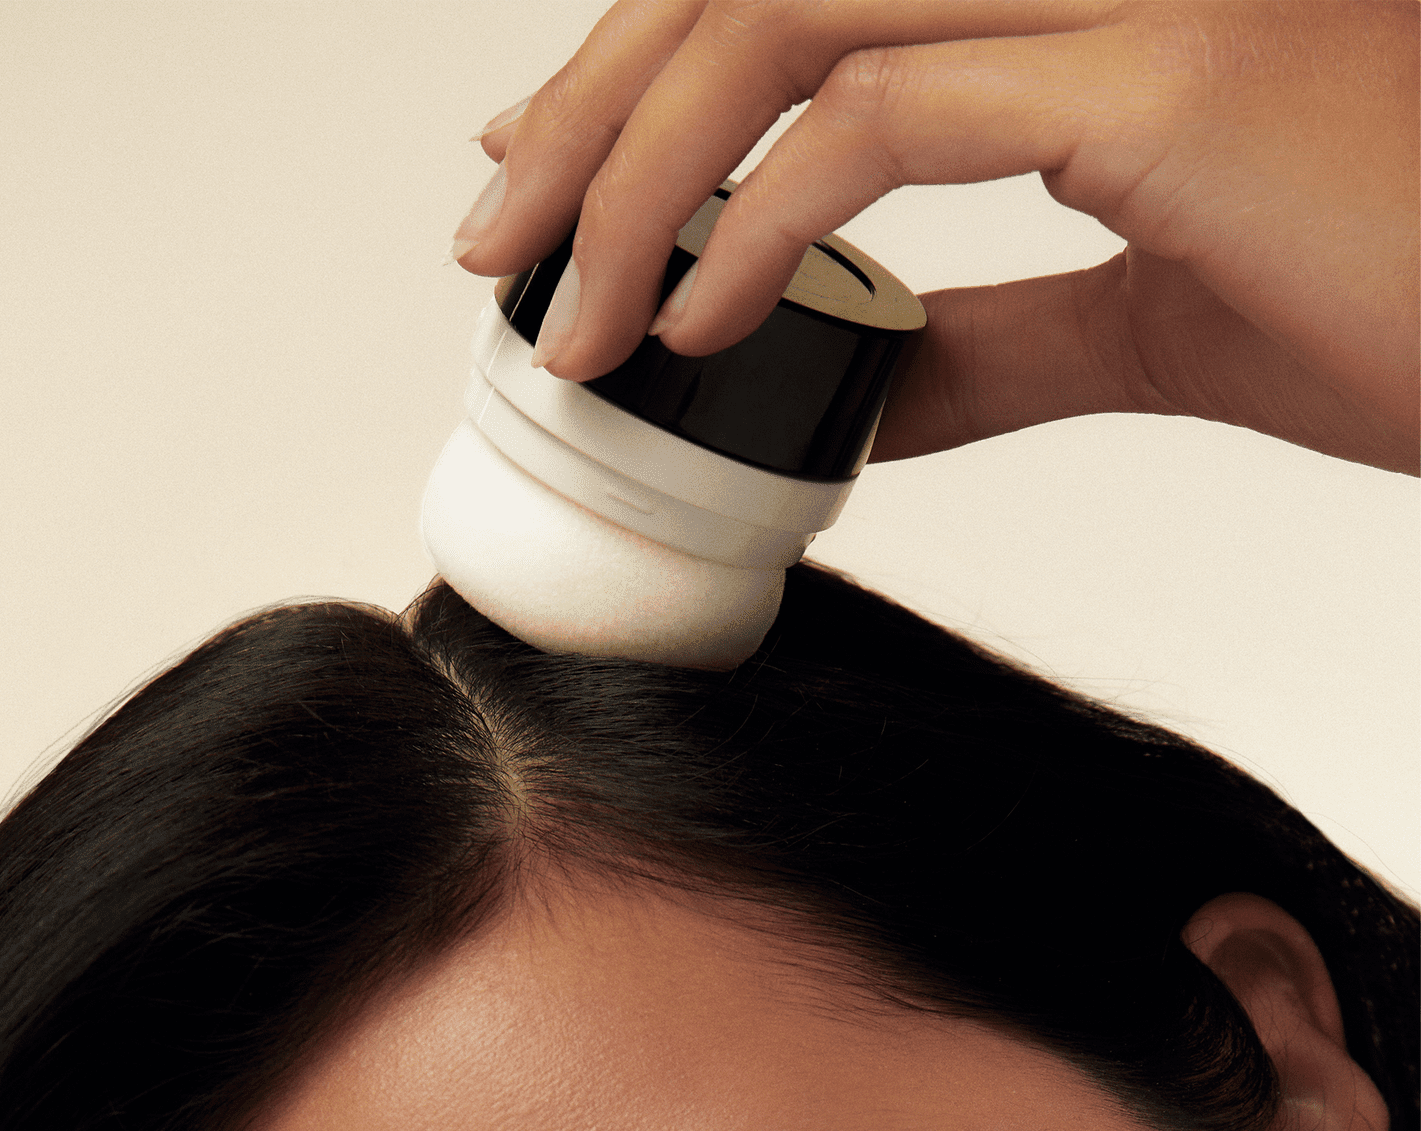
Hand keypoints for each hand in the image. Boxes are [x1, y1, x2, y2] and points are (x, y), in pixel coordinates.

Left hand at [454, 0, 1418, 474]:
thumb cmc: (1402, 292)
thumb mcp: (1153, 322)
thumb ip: (1001, 341)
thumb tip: (872, 392)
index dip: (647, 71)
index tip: (552, 174)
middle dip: (594, 112)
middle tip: (501, 244)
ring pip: (788, 19)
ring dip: (639, 171)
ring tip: (564, 316)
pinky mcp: (1157, 80)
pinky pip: (885, 120)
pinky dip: (759, 228)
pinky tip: (696, 324)